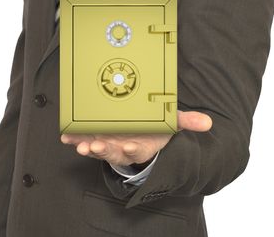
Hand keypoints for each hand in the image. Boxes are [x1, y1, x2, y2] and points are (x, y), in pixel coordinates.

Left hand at [60, 110, 211, 165]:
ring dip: (87, 147)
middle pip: (114, 152)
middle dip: (104, 150)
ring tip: (78, 144)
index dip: (132, 150)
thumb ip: (186, 122)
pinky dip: (75, 140)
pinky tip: (66, 137)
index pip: (137, 151)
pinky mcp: (98, 138)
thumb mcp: (171, 125)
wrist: (142, 136)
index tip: (128, 147)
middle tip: (95, 146)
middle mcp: (124, 148)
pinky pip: (85, 141)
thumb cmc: (155, 131)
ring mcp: (110, 144)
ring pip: (97, 149)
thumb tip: (207, 123)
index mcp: (142, 146)